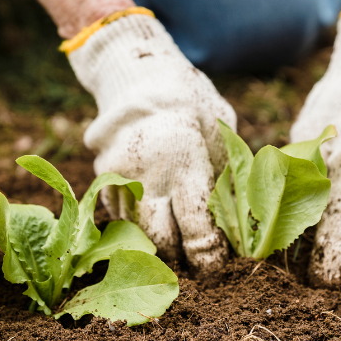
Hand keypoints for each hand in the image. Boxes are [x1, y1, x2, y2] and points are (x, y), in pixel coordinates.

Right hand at [68, 12, 233, 273]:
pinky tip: (155, 223)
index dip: (208, 254)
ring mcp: (119, 178)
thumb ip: (225, 175)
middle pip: (160, 239)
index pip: (196, 227)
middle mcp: (147, 174)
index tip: (217, 264)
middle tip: (196, 265)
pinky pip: (121, 217)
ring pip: (136, 233)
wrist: (139, 76)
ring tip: (177, 251)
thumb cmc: (191, 103)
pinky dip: (138, 226)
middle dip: (180, 258)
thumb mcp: (220, 132)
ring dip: (157, 246)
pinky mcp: (103, 178)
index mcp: (184, 161)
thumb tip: (238, 223)